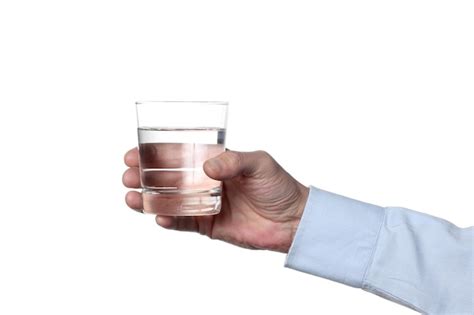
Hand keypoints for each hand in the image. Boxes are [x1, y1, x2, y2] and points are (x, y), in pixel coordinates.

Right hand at [123, 148, 308, 252]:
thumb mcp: (259, 163)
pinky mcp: (209, 226)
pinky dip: (169, 220)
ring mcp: (205, 204)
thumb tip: (206, 167)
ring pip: (170, 201)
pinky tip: (158, 216)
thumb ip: (233, 161)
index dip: (155, 155)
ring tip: (132, 196)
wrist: (293, 219)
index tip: (135, 154)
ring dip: (149, 199)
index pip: (179, 156)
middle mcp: (205, 182)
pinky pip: (184, 223)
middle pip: (168, 179)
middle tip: (128, 176)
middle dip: (144, 177)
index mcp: (214, 163)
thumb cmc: (279, 185)